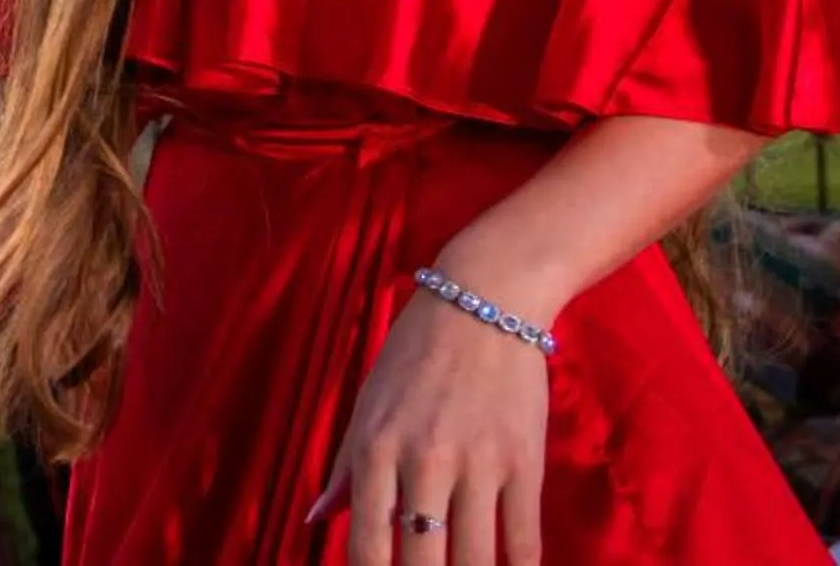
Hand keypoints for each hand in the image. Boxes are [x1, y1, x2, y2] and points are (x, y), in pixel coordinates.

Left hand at [305, 290, 549, 565]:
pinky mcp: (525, 462)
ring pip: (474, 559)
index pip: (367, 544)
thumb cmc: (415, 354)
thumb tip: (315, 520)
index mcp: (376, 446)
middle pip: (421, 562)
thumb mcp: (368, 403)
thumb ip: (345, 467)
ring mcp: (478, 463)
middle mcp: (424, 459)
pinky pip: (522, 540)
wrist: (485, 301)